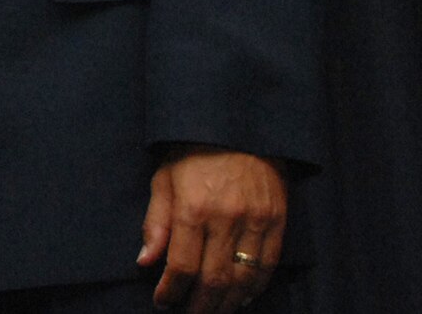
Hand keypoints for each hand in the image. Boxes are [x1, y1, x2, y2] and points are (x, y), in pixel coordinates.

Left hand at [139, 145, 285, 310]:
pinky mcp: (277, 220)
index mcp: (192, 207)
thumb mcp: (163, 179)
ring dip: (227, 303)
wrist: (237, 126)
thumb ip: (156, 222)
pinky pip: (268, 265)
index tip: (162, 302)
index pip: (181, 265)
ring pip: (243, 279)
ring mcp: (255, 221)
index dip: (171, 291)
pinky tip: (242, 298)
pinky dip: (255, 287)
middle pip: (214, 279)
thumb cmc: (192, 152)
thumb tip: (145, 261)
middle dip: (200, 305)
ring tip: (213, 311)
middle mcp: (225, 218)